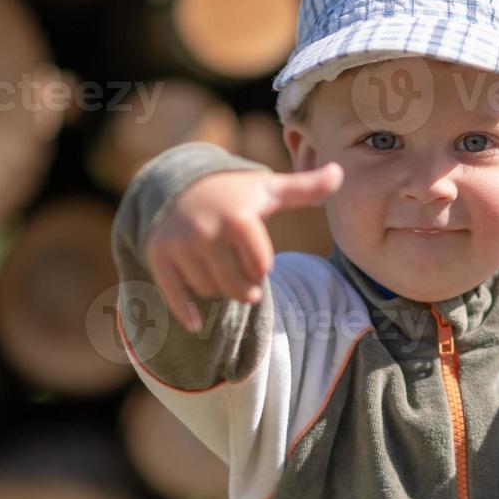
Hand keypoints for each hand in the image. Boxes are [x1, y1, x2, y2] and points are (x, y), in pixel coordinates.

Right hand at [144, 162, 343, 331]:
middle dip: (245, 288)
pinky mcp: (159, 255)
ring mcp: (180, 244)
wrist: (182, 184)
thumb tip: (340, 174)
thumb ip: (306, 188)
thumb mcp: (271, 189)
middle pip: (235, 284)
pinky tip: (196, 325)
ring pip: (209, 289)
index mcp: (238, 216)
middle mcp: (206, 229)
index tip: (259, 260)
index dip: (262, 267)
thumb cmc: (237, 194)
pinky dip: (185, 312)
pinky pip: (173, 293)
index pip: (260, 266)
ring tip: (220, 272)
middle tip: (248, 285)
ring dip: (219, 288)